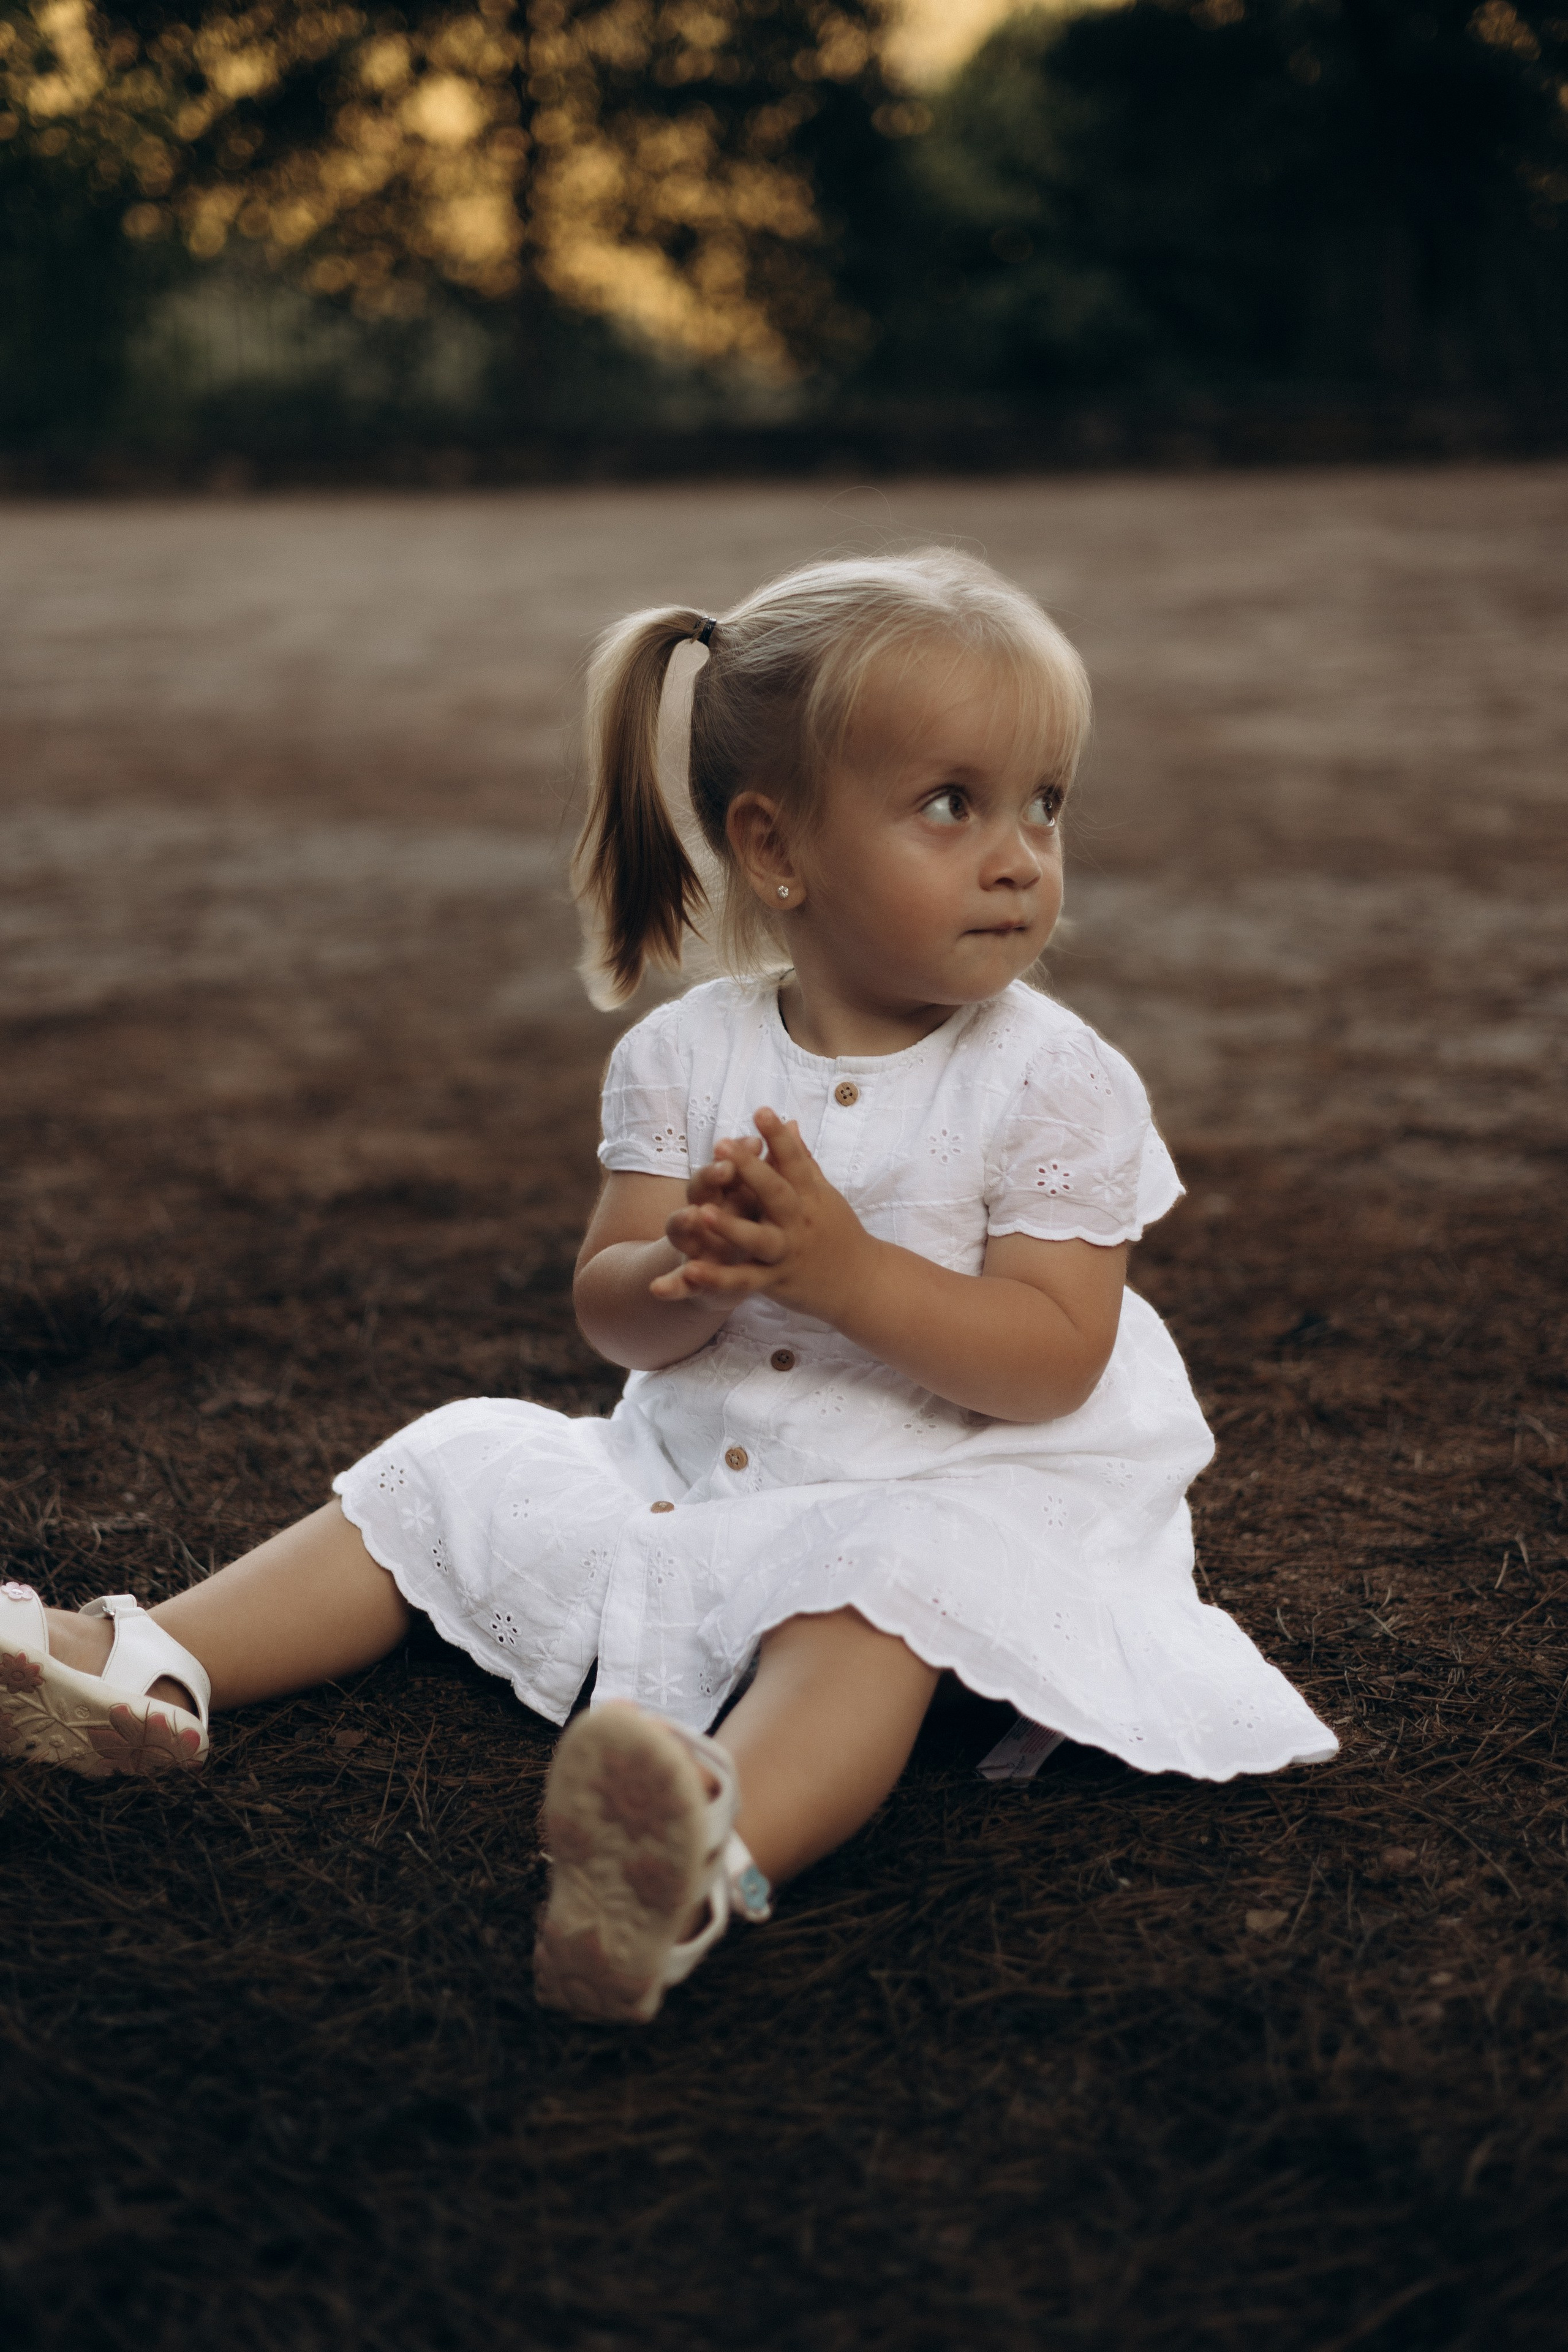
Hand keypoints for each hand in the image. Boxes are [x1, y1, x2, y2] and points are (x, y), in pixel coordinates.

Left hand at [649, 1109, 873, 1323]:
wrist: (861, 1284)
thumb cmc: (838, 1232)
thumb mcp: (824, 1195)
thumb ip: (803, 1160)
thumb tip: (790, 1122)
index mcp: (810, 1196)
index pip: (794, 1161)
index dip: (777, 1137)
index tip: (761, 1110)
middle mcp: (799, 1222)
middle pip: (774, 1193)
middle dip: (750, 1169)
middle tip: (722, 1144)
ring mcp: (787, 1252)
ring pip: (758, 1239)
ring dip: (731, 1226)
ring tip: (702, 1212)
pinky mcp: (775, 1282)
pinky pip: (744, 1281)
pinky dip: (718, 1278)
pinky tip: (691, 1269)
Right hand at [657, 1136, 766, 1294]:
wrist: (716, 1272)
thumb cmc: (743, 1222)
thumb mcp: (753, 1196)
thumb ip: (762, 1168)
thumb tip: (784, 1129)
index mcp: (724, 1191)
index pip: (727, 1165)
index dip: (738, 1154)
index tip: (754, 1141)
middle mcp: (703, 1212)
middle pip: (700, 1189)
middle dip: (710, 1178)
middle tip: (724, 1168)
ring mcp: (693, 1243)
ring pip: (681, 1230)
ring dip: (684, 1221)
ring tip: (691, 1215)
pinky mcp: (691, 1277)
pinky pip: (679, 1282)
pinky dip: (670, 1286)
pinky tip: (657, 1289)